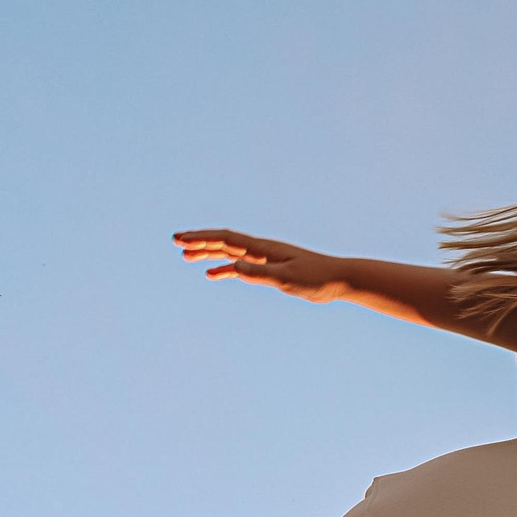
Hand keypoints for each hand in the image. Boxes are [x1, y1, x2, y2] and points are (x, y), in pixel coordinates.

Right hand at [176, 230, 352, 300]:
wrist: (341, 278)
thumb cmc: (317, 278)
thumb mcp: (287, 278)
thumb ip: (259, 273)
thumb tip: (233, 266)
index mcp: (264, 249)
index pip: (227, 239)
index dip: (201, 238)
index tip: (180, 239)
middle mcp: (262, 250)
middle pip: (224, 242)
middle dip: (199, 241)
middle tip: (175, 242)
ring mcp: (266, 258)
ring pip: (230, 253)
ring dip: (208, 253)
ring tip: (186, 257)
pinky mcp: (271, 269)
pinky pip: (242, 266)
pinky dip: (225, 268)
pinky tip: (213, 274)